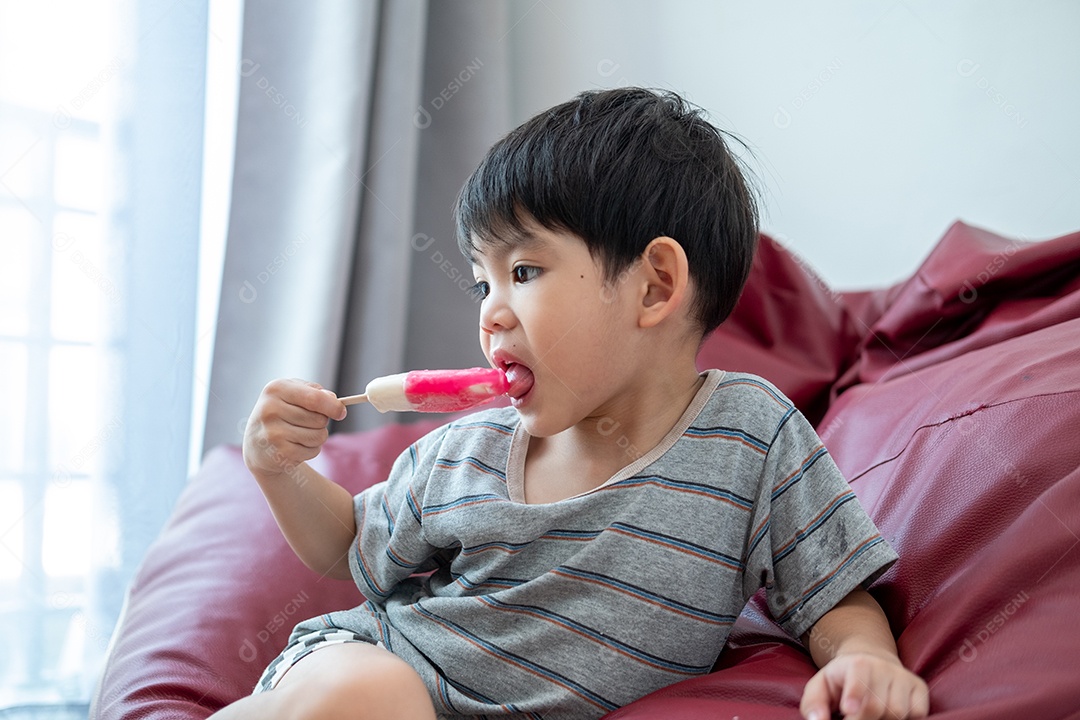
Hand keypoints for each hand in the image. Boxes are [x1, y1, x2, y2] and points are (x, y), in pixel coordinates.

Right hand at [243, 379, 346, 478]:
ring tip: (300, 435)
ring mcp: (273, 433)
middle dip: (322, 422)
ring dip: (317, 437)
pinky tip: (295, 446)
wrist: (258, 445)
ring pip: (319, 436)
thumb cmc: (281, 413)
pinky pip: (313, 451)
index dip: (333, 406)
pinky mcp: (279, 453)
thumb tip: (333, 400)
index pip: (315, 398)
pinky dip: (311, 450)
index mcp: (275, 389)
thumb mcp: (292, 393)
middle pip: (319, 419)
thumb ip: (314, 392)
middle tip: (307, 423)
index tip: (341, 412)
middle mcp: (270, 410)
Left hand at [800, 651, 928, 719]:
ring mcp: (904, 677)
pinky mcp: (919, 688)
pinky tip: (889, 715)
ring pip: (898, 713)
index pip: (859, 678)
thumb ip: (813, 703)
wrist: (871, 661)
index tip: (847, 708)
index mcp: (857, 663)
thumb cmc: (842, 679)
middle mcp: (884, 667)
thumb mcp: (821, 685)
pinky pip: (918, 714)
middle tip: (852, 719)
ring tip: (871, 716)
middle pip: (877, 706)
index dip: (856, 693)